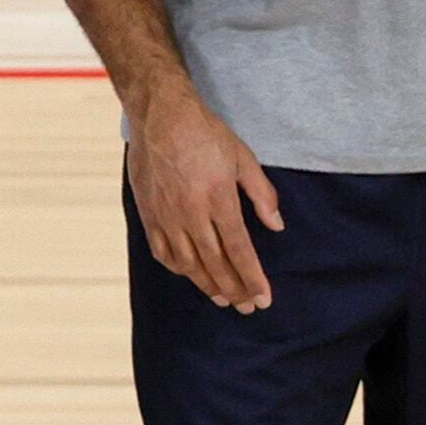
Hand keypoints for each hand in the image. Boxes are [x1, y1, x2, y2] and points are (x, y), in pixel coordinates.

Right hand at [126, 87, 283, 312]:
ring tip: (224, 298)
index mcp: (218, 199)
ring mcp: (166, 216)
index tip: (263, 298)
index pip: (239, 249)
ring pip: (188, 263)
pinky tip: (190, 275)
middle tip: (247, 307)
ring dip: (207, 284)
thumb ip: (262, 195)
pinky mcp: (149, 214)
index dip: (252, 277)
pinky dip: (179, 268)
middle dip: (234, 288)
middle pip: (215, 263)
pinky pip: (163, 251)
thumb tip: (276, 226)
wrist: (160, 117)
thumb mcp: (244, 158)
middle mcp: (191, 213)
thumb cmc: (206, 134)